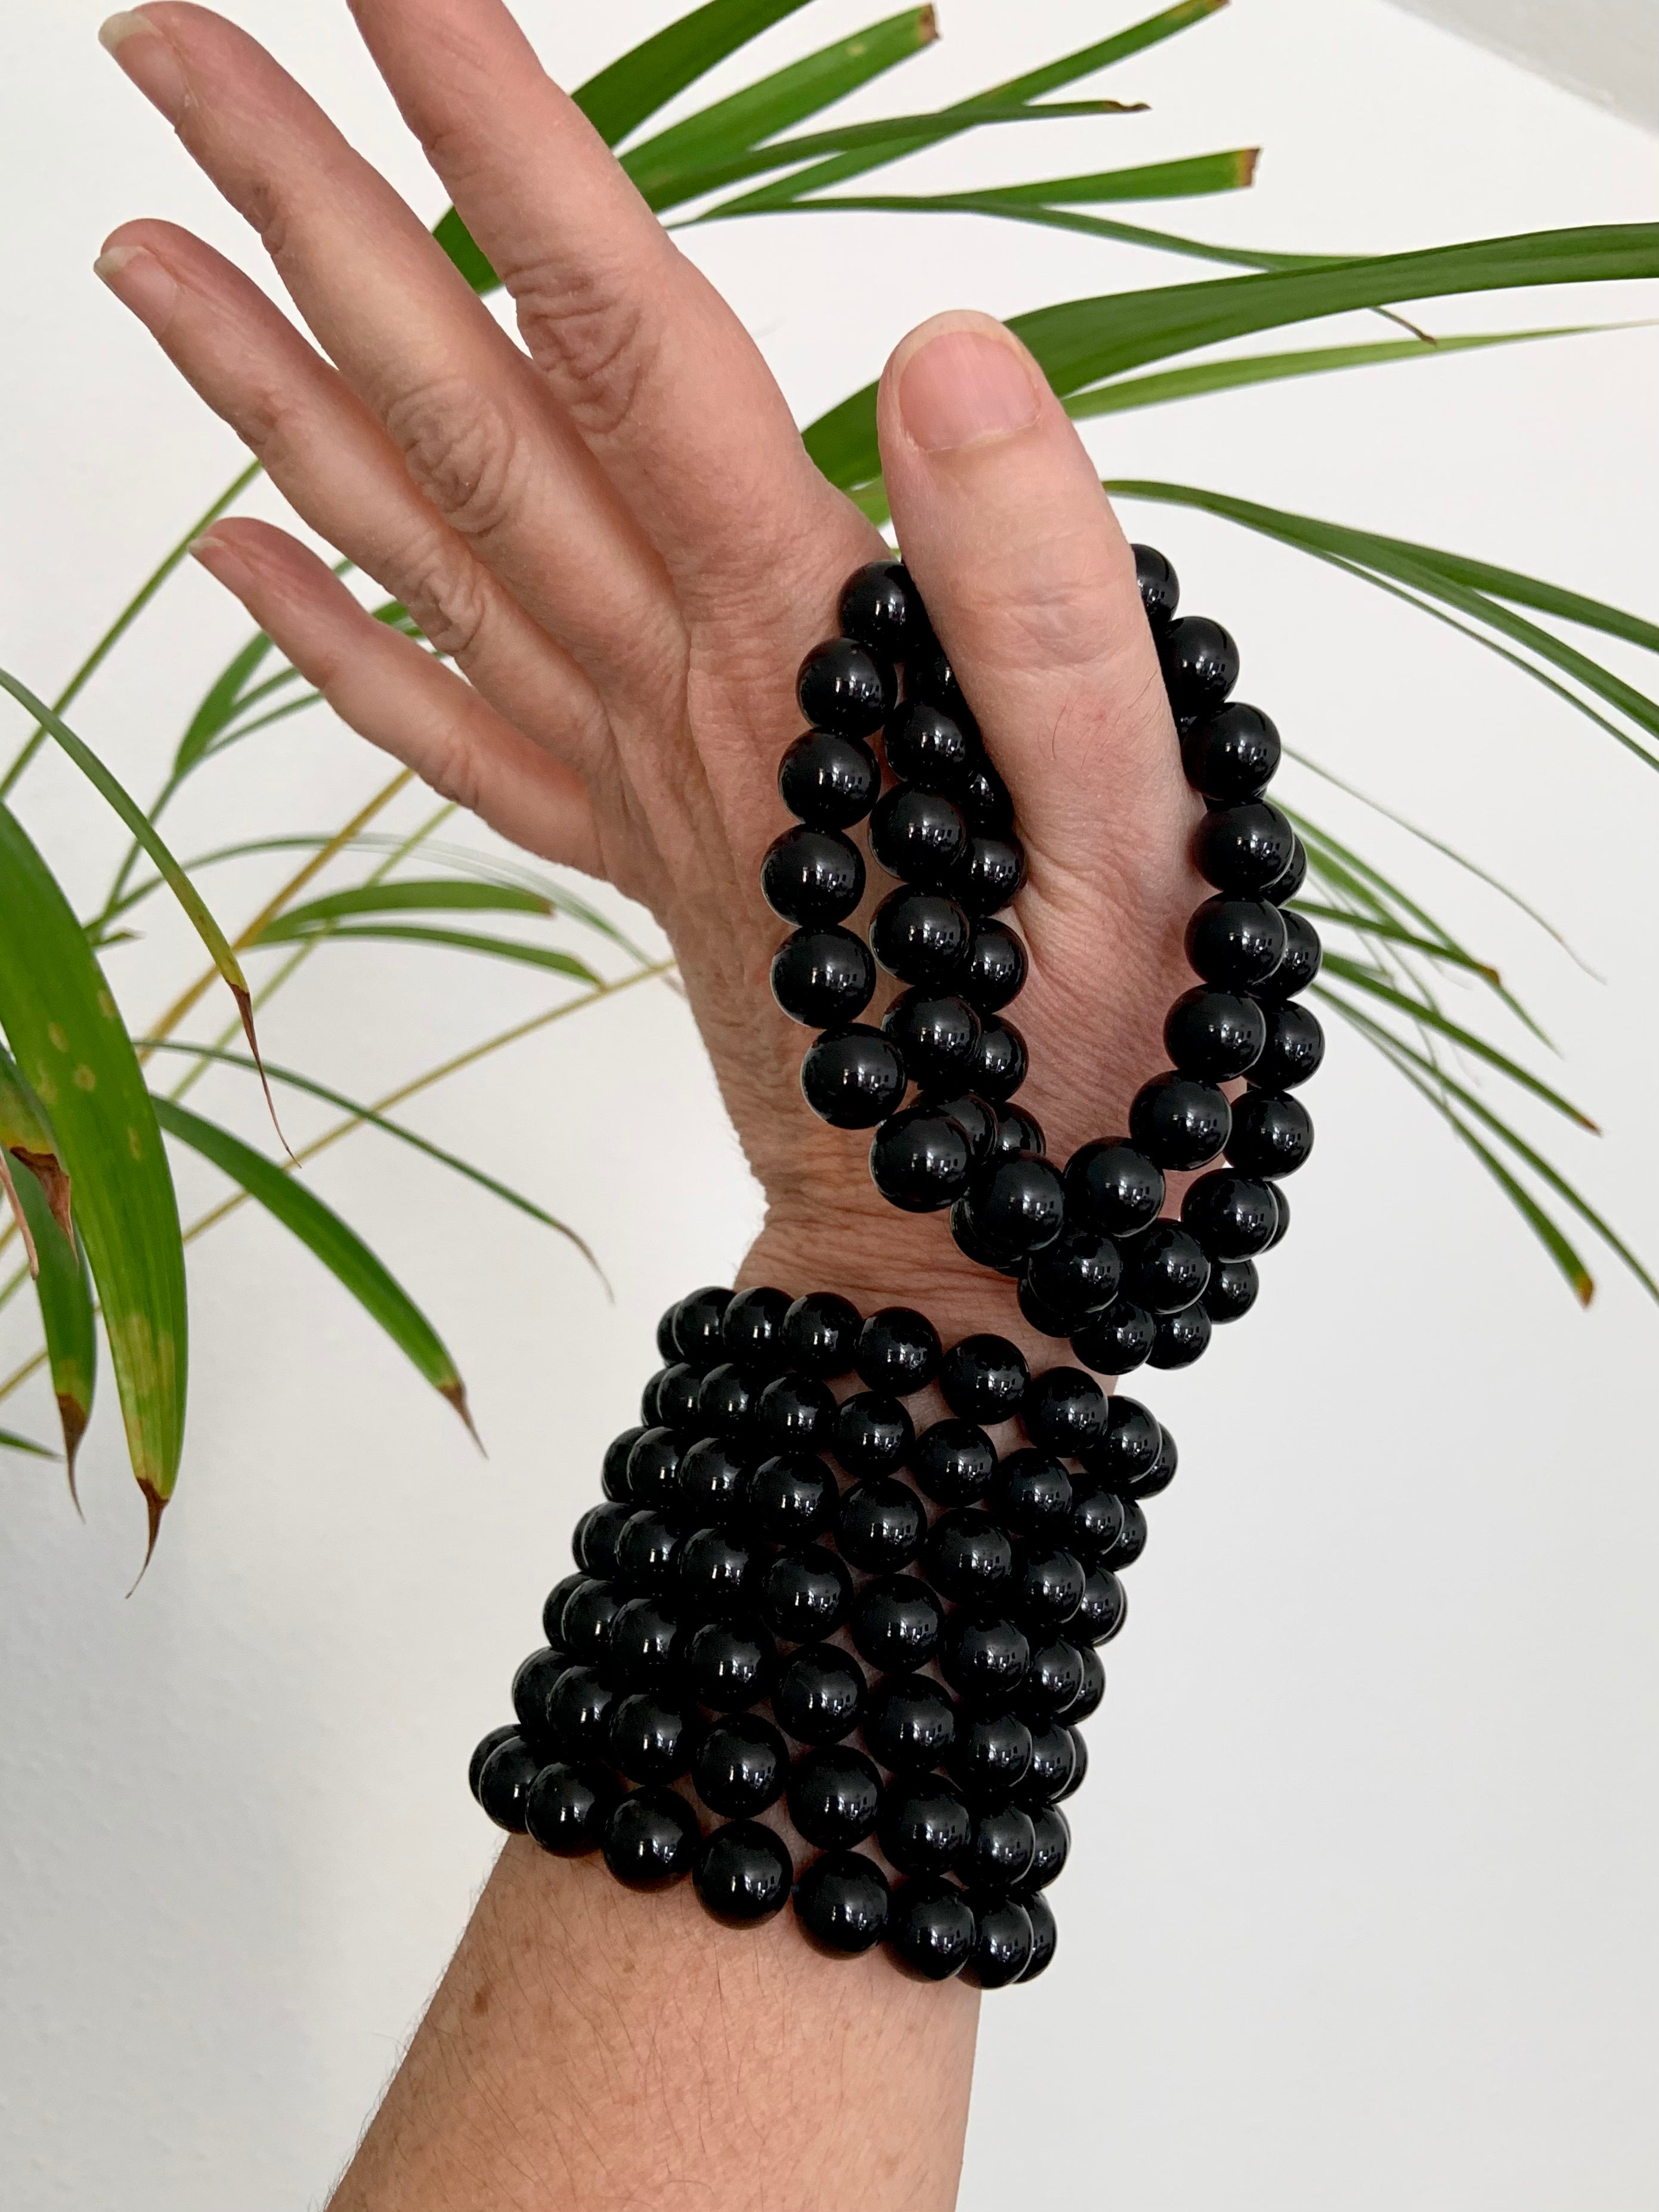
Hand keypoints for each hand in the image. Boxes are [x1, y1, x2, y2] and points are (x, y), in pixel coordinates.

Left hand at [96, 0, 1203, 1335]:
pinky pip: (443, 741)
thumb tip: (939, 356)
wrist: (967, 1274)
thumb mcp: (1140, 830)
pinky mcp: (625, 860)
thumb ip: (1038, 597)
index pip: (628, 351)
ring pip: (418, 556)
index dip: (513, 153)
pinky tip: (231, 557)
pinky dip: (325, 645)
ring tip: (137, 244)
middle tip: (166, 43)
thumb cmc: (1081, 1063)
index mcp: (797, 655)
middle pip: (467, 417)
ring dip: (268, 392)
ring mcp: (625, 782)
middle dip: (318, 210)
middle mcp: (669, 696)